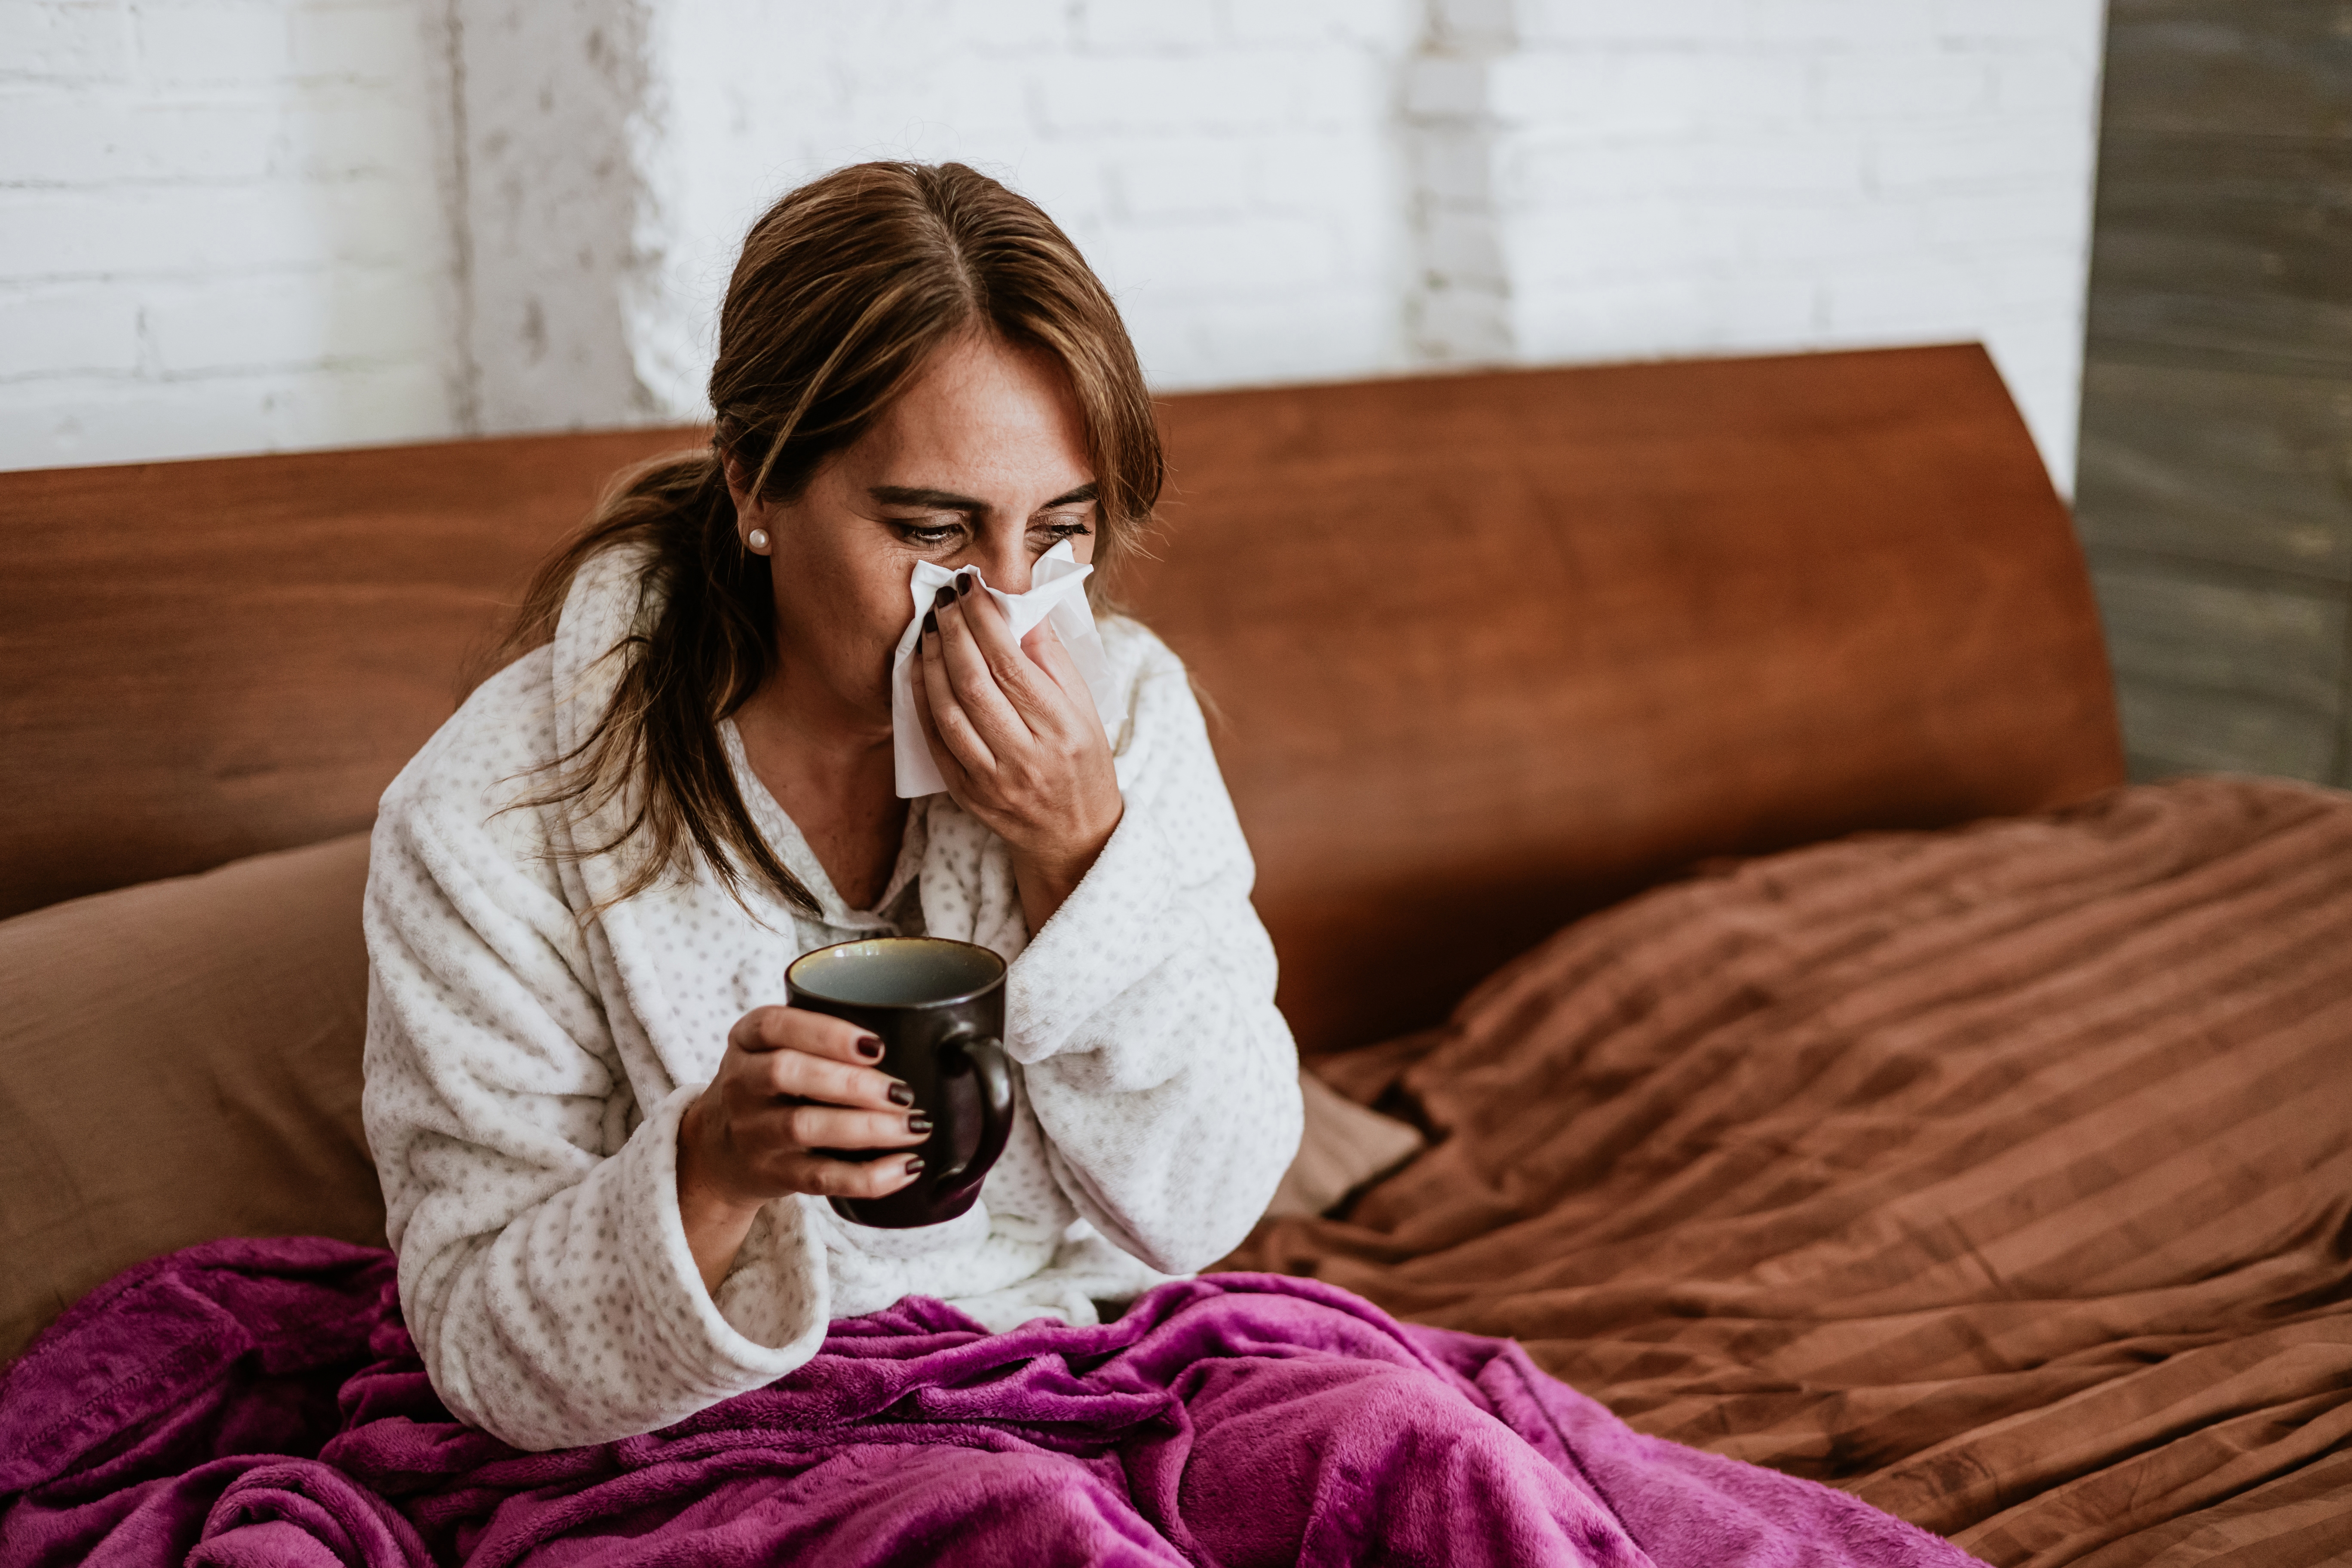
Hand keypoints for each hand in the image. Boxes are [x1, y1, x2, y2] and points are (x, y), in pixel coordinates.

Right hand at [676, 1006, 928, 1291]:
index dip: (825, 1033)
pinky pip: (820, 1178)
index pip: (773, 1026)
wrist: (718, 1153)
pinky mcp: (773, 1174)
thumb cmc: (769, 1088)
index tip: (875, 1045)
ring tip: (915, 1126)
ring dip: (867, 1128)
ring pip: (804, 1126)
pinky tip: (906, 1166)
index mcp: (746, 1041)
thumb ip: (821, 1038)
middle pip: (787, 1074)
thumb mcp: (773, 1049)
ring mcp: (754, 1133)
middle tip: (903, 1092)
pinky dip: (868, 1176)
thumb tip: (914, 1039)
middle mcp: (742, 1084)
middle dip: (851, 1082)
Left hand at [913, 573, 1122, 929]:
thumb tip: (1020, 606)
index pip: (1012, 663)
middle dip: (953, 633)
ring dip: (931, 663)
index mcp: (1062, 727)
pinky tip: (920, 672)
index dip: (985, 620)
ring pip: (948, 711)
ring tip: (929, 629)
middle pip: (975, 683)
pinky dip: (922, 702)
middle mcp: (1027, 755)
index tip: (971, 587)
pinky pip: (935, 741)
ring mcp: (994, 779)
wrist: (1075, 833)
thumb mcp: (1085, 708)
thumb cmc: (1084, 761)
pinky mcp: (968, 795)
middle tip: (943, 600)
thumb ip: (1052, 659)